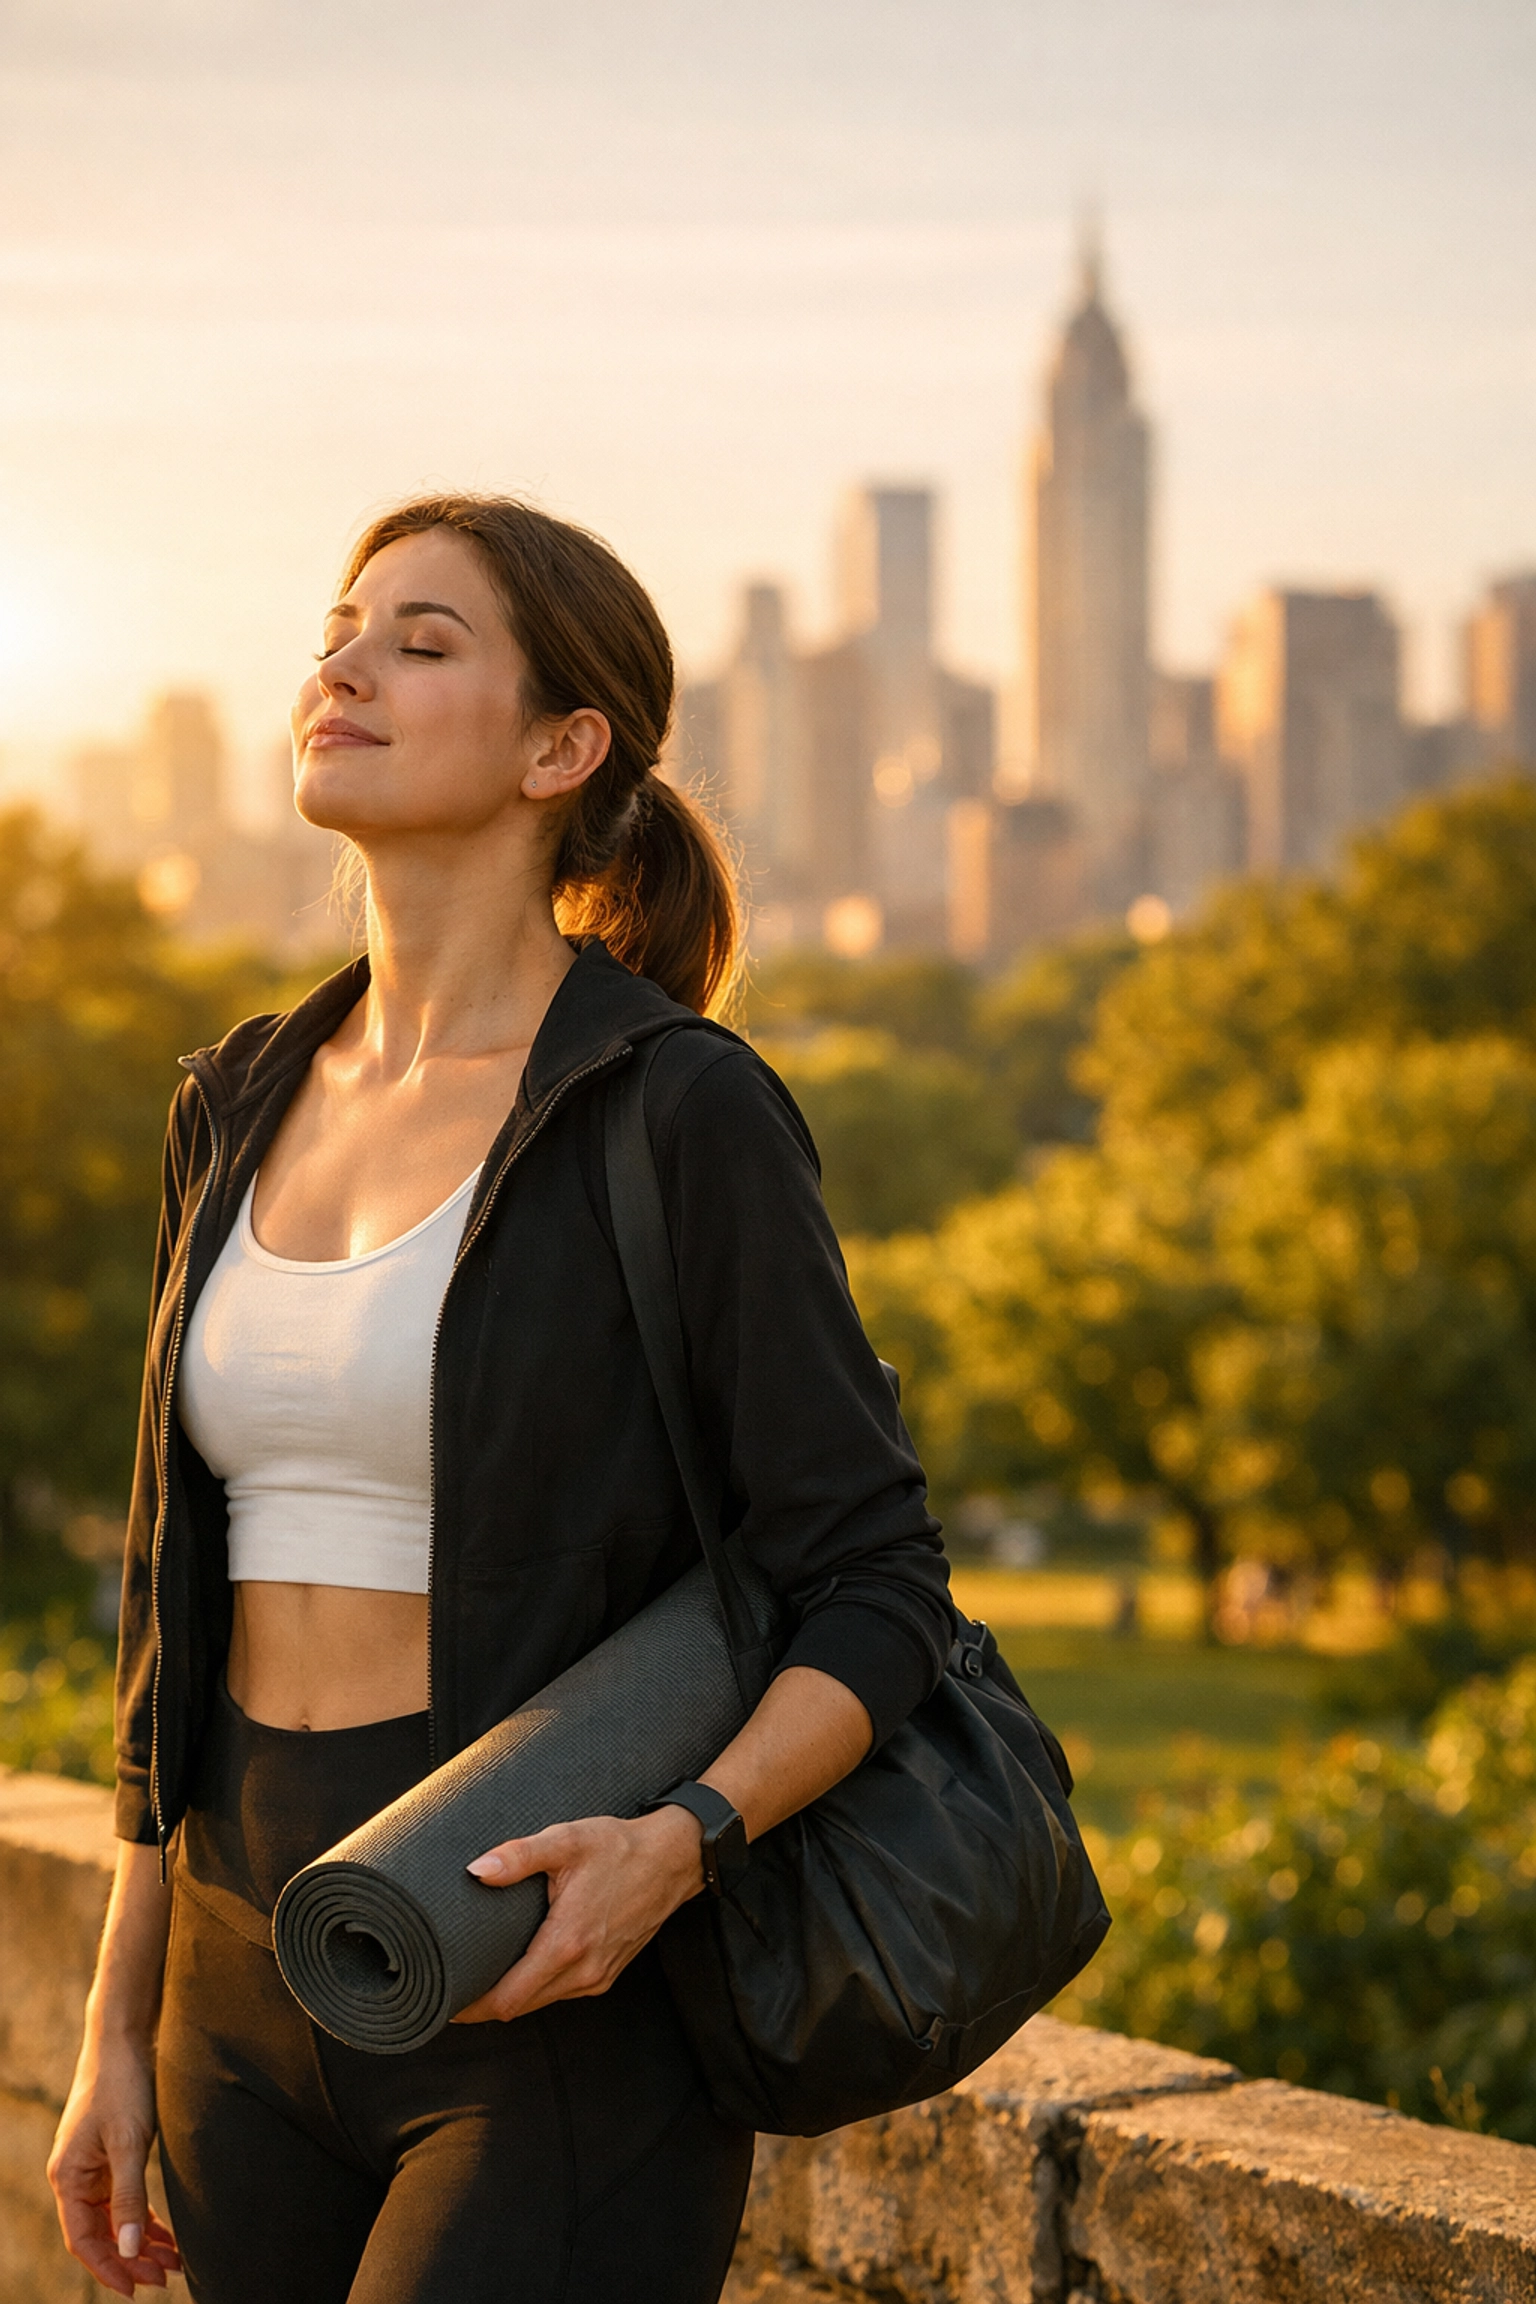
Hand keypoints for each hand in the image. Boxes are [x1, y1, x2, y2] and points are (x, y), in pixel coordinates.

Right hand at [48, 2036, 180, 2296]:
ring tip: (173, 2261)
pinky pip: (123, 2198)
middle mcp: (75, 2177)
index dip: (109, 2268)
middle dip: (131, 2258)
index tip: (138, 2289)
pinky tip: (165, 2233)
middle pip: (100, 2233)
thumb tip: (130, 2249)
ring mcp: (92, 2166)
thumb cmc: (122, 2084)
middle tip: (166, 2277)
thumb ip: (130, 2197)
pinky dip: (143, 2216)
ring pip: (114, 2218)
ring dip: (140, 2240)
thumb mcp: (129, 2142)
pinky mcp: (110, 2154)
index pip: (84, 2240)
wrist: (124, 2037)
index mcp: (68, 2178)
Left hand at [451, 1807, 703, 2022]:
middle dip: (485, 2004)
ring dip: (512, 1996)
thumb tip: (477, 1870)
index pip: (508, 1999)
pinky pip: (562, 1992)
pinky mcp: (607, 1973)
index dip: (473, 2007)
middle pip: (520, 2007)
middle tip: (452, 1987)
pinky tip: (523, 1966)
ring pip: (541, 2001)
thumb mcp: (567, 1841)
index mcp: (567, 1944)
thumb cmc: (620, 1848)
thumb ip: (520, 1856)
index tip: (445, 2001)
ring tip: (482, 1976)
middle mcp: (583, 1971)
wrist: (674, 1860)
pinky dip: (537, 1988)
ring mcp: (598, 1976)